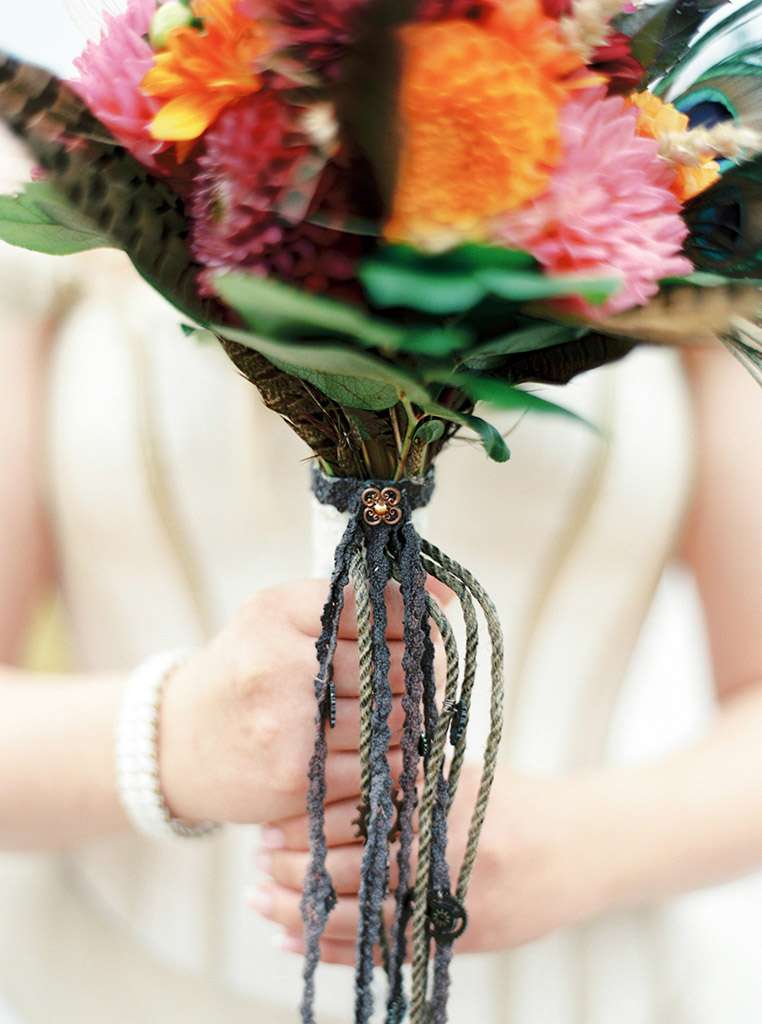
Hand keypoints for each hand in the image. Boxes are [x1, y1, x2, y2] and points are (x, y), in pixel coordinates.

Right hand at [158, 580, 426, 826]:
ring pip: (392, 716)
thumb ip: (357, 600)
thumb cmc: (246, 670)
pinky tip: (383, 746)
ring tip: (401, 708)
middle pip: (393, 663)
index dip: (413, 620)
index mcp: (277, 612)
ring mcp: (285, 725)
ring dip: (410, 714)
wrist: (178, 744)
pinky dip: (393, 757)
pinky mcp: (295, 778)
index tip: (420, 629)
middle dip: (420, 669)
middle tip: (422, 674)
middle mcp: (278, 664)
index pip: (377, 605)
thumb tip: (447, 592)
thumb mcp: (283, 616)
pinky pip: (377, 766)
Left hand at [250, 764, 609, 961]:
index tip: (268, 823)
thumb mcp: (457, 775)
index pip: (352, 811)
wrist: (583, 847)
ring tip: (258, 903)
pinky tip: (293, 942)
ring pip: (357, 912)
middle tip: (255, 863)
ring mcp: (451, 898)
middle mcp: (442, 847)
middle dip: (292, 866)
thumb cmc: (510, 801)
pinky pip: (383, 950)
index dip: (303, 820)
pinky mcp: (458, 938)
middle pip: (348, 863)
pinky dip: (332, 948)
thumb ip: (400, 778)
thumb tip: (317, 785)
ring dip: (298, 911)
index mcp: (437, 798)